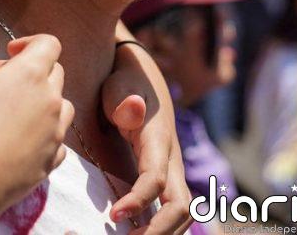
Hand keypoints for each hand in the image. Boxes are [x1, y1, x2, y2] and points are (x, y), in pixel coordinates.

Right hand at [0, 35, 73, 209]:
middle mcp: (52, 99)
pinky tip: (21, 140)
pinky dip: (44, 133)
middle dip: (34, 72)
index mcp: (32, 73)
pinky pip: (57, 137)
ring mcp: (57, 130)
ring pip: (62, 105)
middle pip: (56, 73)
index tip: (9, 54)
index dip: (30, 43)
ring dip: (44, 102)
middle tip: (4, 86)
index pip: (50, 43)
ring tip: (16, 113)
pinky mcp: (54, 158)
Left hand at [102, 35, 192, 233]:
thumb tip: (132, 109)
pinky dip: (160, 226)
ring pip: (182, 212)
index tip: (114, 215)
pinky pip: (171, 208)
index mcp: (158, 140)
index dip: (138, 201)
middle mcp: (171, 159)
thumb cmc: (124, 82)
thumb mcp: (120, 86)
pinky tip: (135, 234)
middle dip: (158, 230)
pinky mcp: (166, 176)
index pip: (156, 179)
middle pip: (180, 206)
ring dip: (162, 232)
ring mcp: (172, 169)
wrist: (140, 77)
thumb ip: (124, 100)